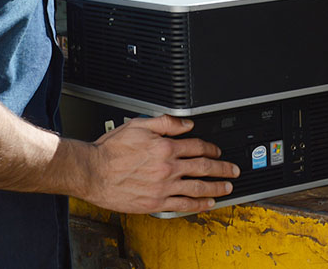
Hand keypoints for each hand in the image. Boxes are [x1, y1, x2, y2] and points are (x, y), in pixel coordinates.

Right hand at [81, 115, 239, 213]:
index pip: (197, 147)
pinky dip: (198, 204)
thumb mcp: (138, 125)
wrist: (93, 172)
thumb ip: (166, 122)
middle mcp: (167, 168)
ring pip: (198, 187)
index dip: (211, 148)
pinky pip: (183, 204)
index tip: (217, 151)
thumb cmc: (111, 150)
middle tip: (233, 170)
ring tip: (228, 188)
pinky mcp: (156, 202)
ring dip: (216, 188)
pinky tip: (207, 204)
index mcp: (165, 147)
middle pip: (203, 168)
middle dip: (222, 169)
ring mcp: (163, 187)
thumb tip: (187, 123)